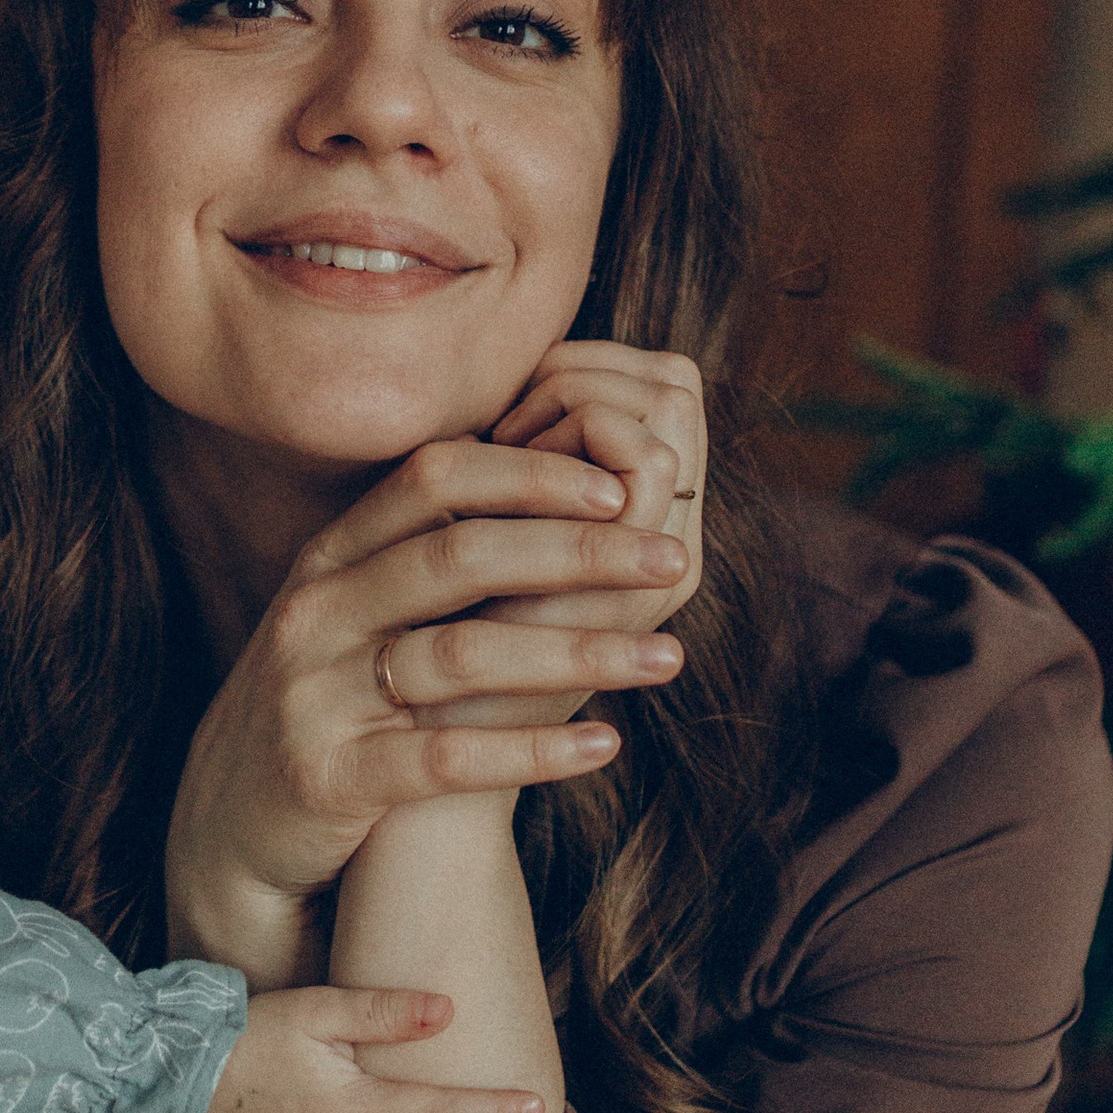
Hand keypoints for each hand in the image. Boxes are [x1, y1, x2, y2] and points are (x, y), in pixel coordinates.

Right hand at [163, 436, 693, 978]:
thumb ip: (429, 554)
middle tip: (667, 557)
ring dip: (577, 652)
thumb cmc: (330, 703)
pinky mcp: (330, 779)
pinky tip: (605, 745)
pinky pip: (445, 759)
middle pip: (458, 555)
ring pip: (461, 654)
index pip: (433, 479)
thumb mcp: (355, 613)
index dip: (529, 474)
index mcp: (330, 557)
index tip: (619, 485)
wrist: (234, 827)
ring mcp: (316, 695)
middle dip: (575, 551)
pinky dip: (532, 751)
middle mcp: (317, 613)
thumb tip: (560, 486)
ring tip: (668, 656)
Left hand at [464, 344, 708, 724]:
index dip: (584, 366)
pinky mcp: (651, 582)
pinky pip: (637, 459)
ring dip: (569, 412)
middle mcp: (678, 528)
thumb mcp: (482, 525)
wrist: (434, 745)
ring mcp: (673, 553)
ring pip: (660, 408)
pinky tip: (507, 499)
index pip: (666, 378)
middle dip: (576, 378)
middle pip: (674, 380)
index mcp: (647, 511)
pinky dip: (567, 450)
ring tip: (507, 469)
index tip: (511, 415)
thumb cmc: (437, 633)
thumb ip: (516, 459)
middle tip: (507, 437)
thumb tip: (520, 366)